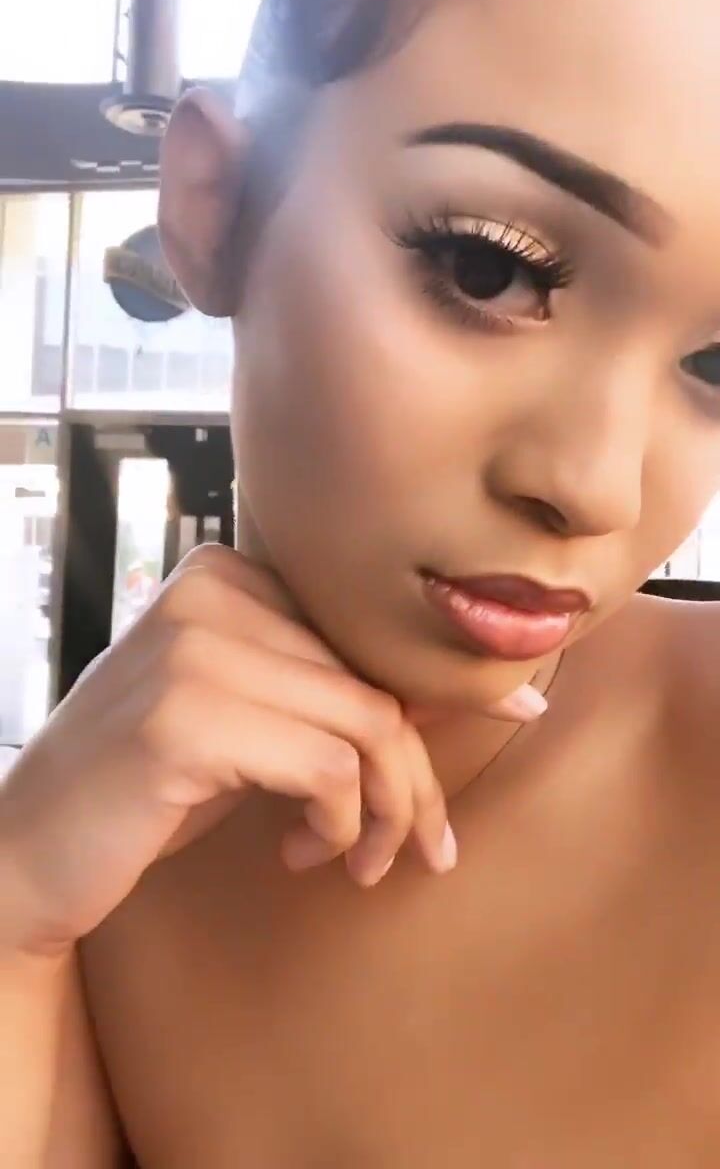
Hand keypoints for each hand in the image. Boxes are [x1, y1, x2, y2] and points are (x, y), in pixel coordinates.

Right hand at [0, 546, 459, 954]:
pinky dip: (337, 824)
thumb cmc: (151, 785)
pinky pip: (326, 766)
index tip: (516, 713)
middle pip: (374, 681)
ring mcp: (194, 649)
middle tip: (420, 848)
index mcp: (226, 572)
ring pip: (366, 724)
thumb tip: (472, 686)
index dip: (441, 686)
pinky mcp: (186, 719)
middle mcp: (211, 591)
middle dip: (413, 778)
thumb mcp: (254, 721)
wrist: (27, 849)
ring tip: (360, 861)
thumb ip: (336, 690)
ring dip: (383, 812)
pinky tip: (301, 852)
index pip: (366, 633)